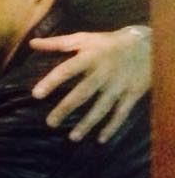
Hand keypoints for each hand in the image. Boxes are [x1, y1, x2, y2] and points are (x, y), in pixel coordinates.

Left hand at [30, 26, 150, 142]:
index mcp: (89, 57)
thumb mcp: (83, 38)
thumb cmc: (107, 43)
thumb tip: (32, 43)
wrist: (146, 45)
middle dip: (66, 109)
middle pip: (82, 93)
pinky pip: (121, 113)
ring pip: (101, 107)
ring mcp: (119, 85)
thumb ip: (57, 43)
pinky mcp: (132, 93)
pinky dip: (112, 127)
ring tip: (73, 137)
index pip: (66, 70)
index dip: (51, 82)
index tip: (35, 95)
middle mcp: (103, 73)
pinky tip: (100, 139)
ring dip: (87, 123)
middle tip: (50, 123)